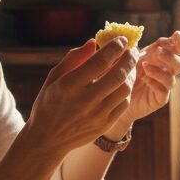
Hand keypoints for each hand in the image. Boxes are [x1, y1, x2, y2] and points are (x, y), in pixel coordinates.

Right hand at [26, 37, 137, 157]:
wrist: (47, 139)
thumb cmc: (49, 103)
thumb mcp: (54, 78)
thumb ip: (74, 58)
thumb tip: (94, 42)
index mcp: (70, 85)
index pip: (100, 61)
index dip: (115, 47)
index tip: (122, 40)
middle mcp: (85, 100)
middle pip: (118, 74)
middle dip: (129, 58)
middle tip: (132, 51)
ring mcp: (97, 114)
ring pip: (125, 89)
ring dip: (130, 74)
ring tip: (128, 67)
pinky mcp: (105, 124)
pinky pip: (124, 104)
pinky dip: (127, 91)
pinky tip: (123, 83)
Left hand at [103, 31, 179, 136]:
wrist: (114, 96)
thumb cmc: (120, 73)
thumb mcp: (123, 56)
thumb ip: (128, 45)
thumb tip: (128, 34)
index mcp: (159, 56)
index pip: (176, 47)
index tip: (176, 35)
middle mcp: (164, 70)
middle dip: (171, 56)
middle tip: (158, 51)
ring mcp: (163, 85)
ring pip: (173, 78)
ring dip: (160, 70)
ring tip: (144, 66)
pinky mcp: (159, 98)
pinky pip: (164, 91)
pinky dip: (155, 83)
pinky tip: (144, 79)